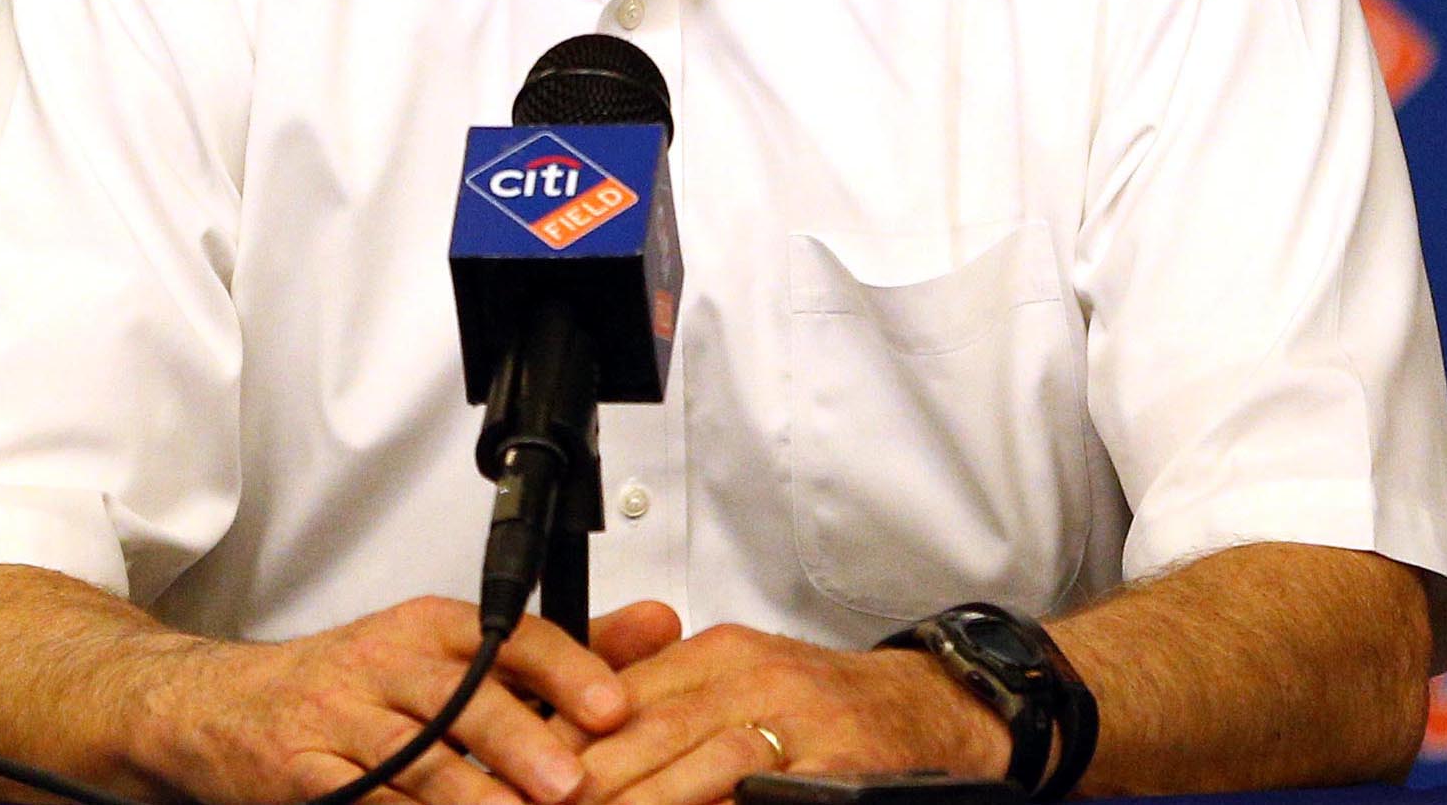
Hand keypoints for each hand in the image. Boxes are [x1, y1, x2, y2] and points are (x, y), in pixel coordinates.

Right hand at [127, 595, 634, 804]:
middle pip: (461, 697)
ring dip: (468, 794)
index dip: (565, 669)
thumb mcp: (450, 650)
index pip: (509, 636)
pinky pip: (358, 799)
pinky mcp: (301, 773)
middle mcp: (387, 664)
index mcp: (433, 628)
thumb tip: (660, 626)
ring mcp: (340, 720)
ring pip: (411, 758)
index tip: (613, 706)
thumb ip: (560, 650)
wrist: (222, 706)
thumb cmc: (354, 683)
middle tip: (571, 782)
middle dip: (520, 740)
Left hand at [569, 624, 1007, 804]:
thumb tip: (576, 743)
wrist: (929, 710)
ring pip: (701, 764)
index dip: (564, 741)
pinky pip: (759, 794)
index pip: (620, 695)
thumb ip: (669, 700)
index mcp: (722, 656)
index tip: (517, 777)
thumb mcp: (742, 681)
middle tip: (537, 801)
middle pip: (649, 731)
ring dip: (643, 800)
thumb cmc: (826, 706)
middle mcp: (754, 680)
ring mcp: (796, 725)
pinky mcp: (833, 770)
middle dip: (586, 779)